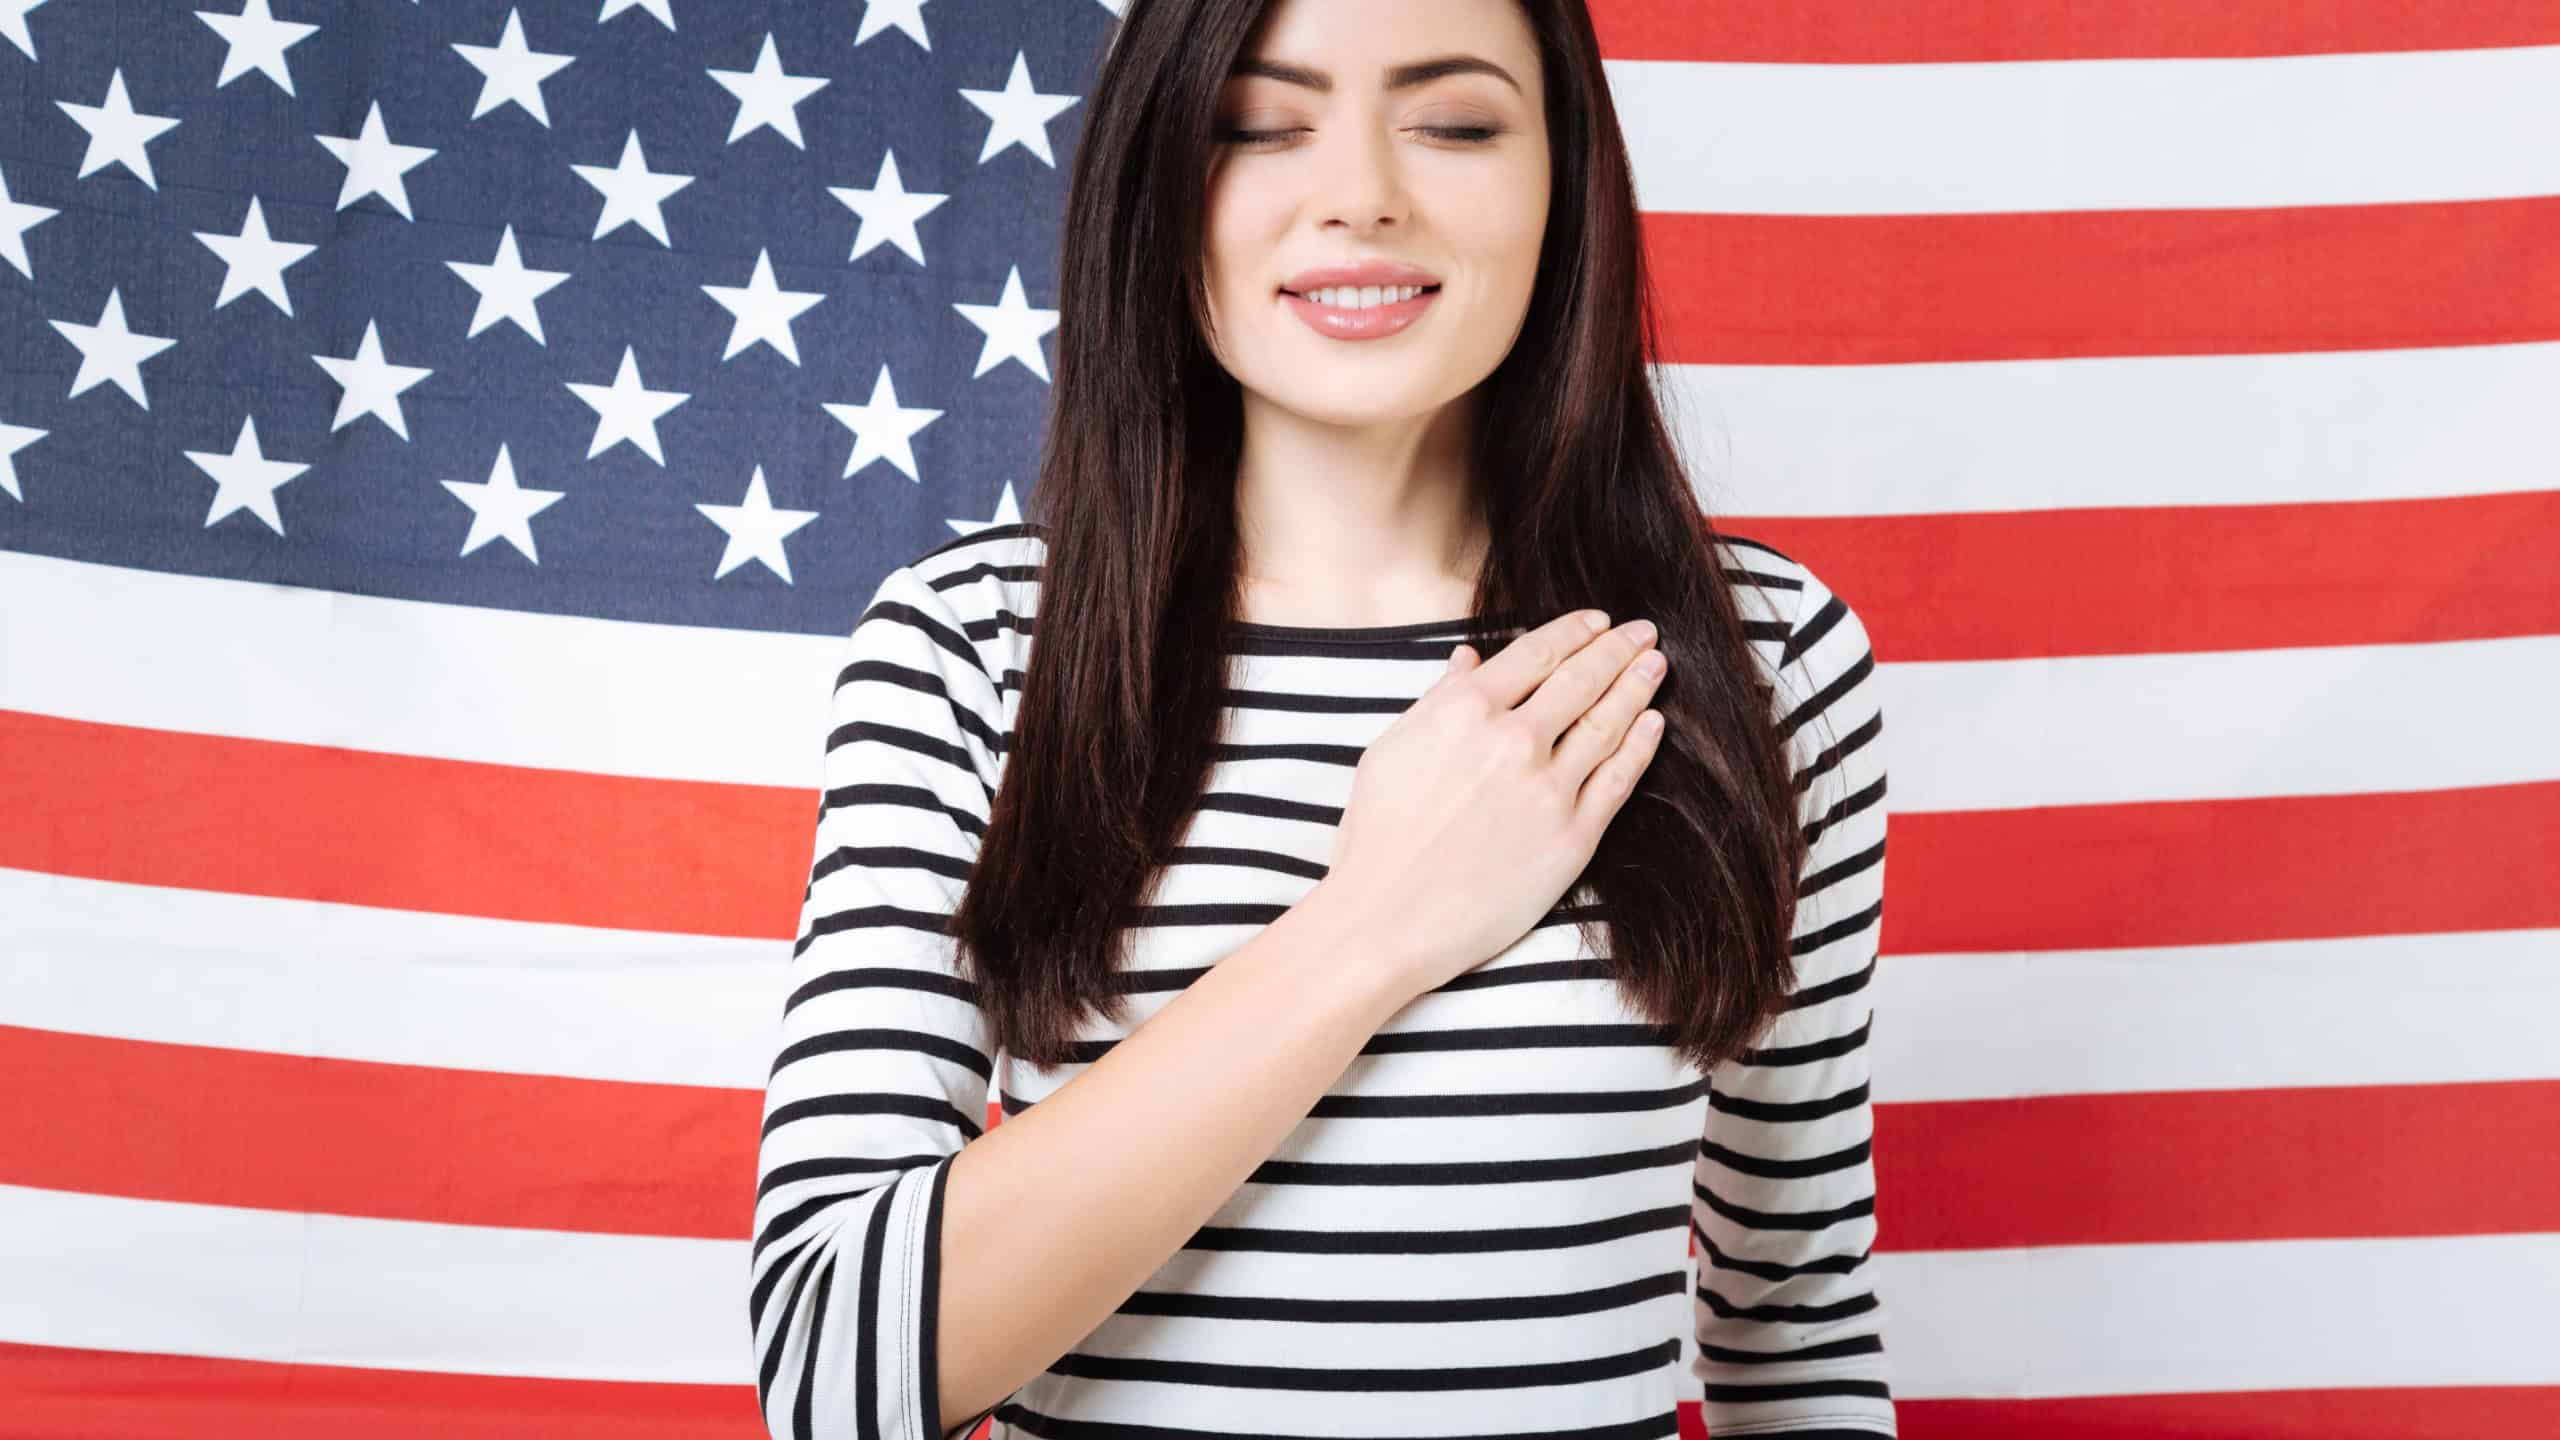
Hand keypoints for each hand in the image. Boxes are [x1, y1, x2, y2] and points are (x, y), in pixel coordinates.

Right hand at [1309, 608, 1668, 998]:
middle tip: (1644, 631)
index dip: (1575, 630)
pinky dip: (1640, 747)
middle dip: (1618, 649)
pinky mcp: (1572, 837)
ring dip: (1638, 687)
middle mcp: (1512, 741)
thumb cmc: (1378, 837)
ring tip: (1657, 665)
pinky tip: (1653, 724)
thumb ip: (1438, 700)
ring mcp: (1547, 789)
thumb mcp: (1392, 750)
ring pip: (1608, 723)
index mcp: (1464, 711)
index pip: (1536, 653)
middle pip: (1582, 679)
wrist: (1387, 918)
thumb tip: (1469, 661)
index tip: (1598, 620)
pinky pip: (1618, 780)